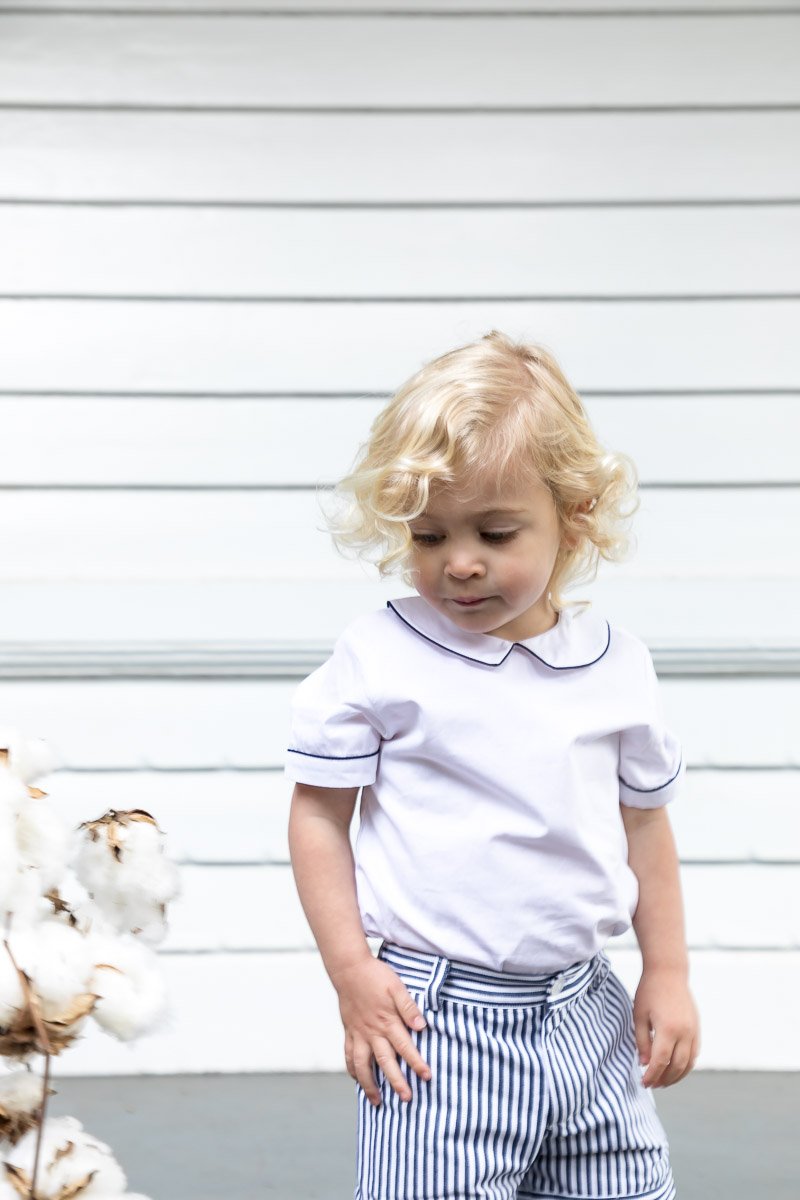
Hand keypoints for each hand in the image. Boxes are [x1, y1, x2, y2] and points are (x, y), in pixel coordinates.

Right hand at [331, 955, 431, 1106]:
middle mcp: (372, 1032)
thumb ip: (409, 1007)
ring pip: (362, 1065)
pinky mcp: (349, 1031)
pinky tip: (358, 1079)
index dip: (416, 1063)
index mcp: (387, 1021)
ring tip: (377, 1101)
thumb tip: (422, 1026)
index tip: (427, 1076)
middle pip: (385, 1062)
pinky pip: (349, 1055)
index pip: (405, 1047)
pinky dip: (353, 1070)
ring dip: (369, 1085)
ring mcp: (358, 1034)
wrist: (349, 969)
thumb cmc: (376, 976)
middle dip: (396, 1082)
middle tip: (406, 1099)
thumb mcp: (396, 987)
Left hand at [633, 967, 699, 1088]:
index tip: (644, 1082)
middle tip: (652, 1084)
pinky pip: (694, 1053)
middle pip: (676, 1066)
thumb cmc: (649, 991)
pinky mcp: (697, 1028)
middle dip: (664, 1079)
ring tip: (663, 1081)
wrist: (669, 971)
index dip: (652, 1075)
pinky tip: (675, 1068)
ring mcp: (694, 1031)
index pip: (660, 1061)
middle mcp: (685, 1032)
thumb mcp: (639, 1015)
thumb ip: (641, 1041)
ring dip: (676, 1076)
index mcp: (668, 1029)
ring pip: (688, 1063)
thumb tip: (644, 1064)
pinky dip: (686, 1065)